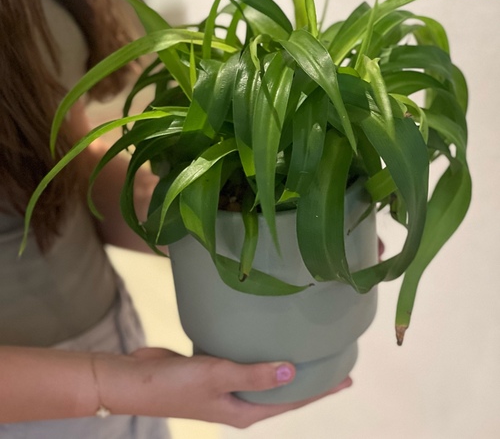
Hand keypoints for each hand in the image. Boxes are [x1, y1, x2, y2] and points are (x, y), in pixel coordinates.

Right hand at [99, 348, 351, 428]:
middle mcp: (240, 402)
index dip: (320, 391)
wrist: (137, 380)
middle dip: (308, 378)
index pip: (292, 402)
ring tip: (304, 347)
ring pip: (264, 375)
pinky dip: (259, 354)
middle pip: (282, 390)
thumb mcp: (219, 377)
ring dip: (283, 365)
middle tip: (332, 359)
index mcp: (245, 411)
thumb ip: (256, 375)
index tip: (346, 379)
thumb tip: (294, 370)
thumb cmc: (178, 383)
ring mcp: (227, 387)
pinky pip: (245, 362)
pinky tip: (265, 339)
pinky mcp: (215, 371)